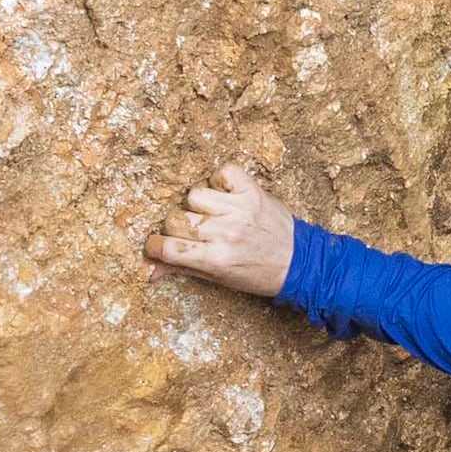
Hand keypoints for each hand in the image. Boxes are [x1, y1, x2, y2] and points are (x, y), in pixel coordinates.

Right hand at [148, 160, 300, 299]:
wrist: (299, 262)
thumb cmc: (258, 274)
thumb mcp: (220, 279)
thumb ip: (185, 269)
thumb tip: (151, 271)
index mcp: (216, 259)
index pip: (168, 248)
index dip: (156, 246)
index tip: (158, 245)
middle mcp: (225, 232)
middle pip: (175, 219)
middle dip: (177, 227)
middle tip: (193, 233)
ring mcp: (239, 209)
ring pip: (194, 195)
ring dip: (198, 205)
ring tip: (213, 215)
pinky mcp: (252, 191)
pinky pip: (222, 172)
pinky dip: (221, 181)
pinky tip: (227, 196)